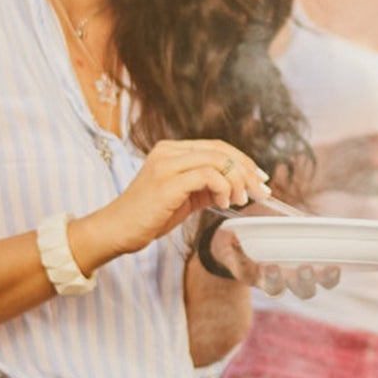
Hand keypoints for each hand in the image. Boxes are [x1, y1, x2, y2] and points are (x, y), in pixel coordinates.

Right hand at [80, 139, 269, 264]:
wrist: (116, 231)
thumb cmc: (149, 216)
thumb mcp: (184, 196)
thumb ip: (206, 184)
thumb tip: (240, 184)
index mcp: (172, 150)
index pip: (217, 147)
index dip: (243, 161)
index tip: (260, 178)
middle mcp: (168, 151)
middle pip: (221, 151)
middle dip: (247, 171)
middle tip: (261, 190)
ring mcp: (166, 164)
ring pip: (218, 161)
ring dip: (237, 181)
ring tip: (238, 200)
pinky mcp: (167, 182)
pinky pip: (208, 175)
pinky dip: (223, 188)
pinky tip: (223, 202)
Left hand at [207, 224, 341, 300]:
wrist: (245, 232)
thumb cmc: (278, 229)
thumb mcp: (294, 224)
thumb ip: (306, 225)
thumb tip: (319, 220)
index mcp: (307, 268)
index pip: (325, 282)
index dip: (331, 279)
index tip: (334, 267)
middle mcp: (290, 280)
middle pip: (304, 292)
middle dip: (306, 282)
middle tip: (305, 268)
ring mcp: (267, 280)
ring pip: (275, 291)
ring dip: (275, 280)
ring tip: (272, 266)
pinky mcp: (245, 275)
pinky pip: (244, 270)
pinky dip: (240, 256)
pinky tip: (237, 242)